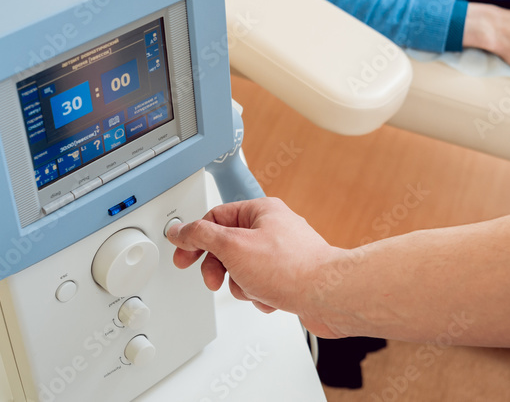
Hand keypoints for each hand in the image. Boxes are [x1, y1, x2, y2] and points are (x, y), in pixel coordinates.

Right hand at [167, 197, 345, 336]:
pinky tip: (271, 297)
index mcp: (261, 211)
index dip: (196, 237)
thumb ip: (202, 236)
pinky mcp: (291, 275)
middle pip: (228, 246)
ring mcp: (284, 253)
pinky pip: (261, 284)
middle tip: (215, 280)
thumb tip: (181, 229)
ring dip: (243, 285)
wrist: (328, 296)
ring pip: (243, 269)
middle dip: (221, 268)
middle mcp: (274, 228)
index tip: (184, 255)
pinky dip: (260, 295)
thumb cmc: (291, 268)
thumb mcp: (233, 246)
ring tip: (256, 288)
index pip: (216, 217)